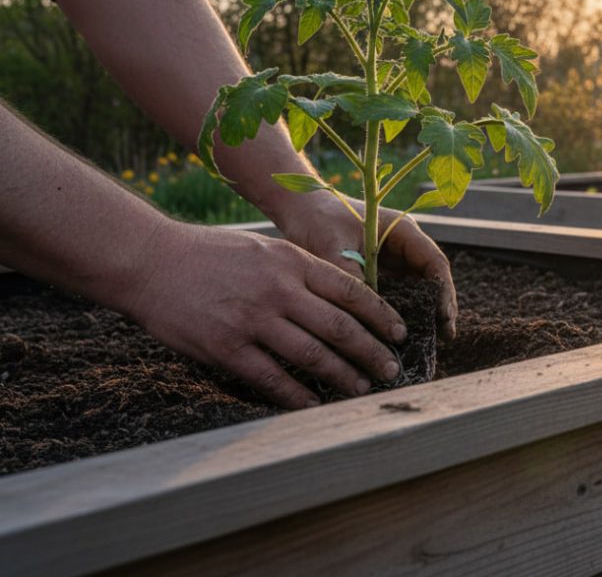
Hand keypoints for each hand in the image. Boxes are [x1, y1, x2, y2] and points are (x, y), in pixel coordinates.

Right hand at [119, 221, 407, 408]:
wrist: (149, 260)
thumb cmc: (209, 254)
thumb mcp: (264, 249)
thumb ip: (300, 271)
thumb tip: (342, 298)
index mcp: (291, 261)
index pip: (351, 290)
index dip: (381, 315)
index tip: (400, 332)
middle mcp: (278, 289)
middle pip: (340, 326)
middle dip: (371, 351)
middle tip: (390, 369)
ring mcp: (252, 320)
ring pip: (312, 355)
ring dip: (342, 376)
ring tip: (361, 389)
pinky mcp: (225, 347)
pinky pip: (271, 378)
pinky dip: (296, 395)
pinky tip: (313, 405)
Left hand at [274, 193, 457, 341]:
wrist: (299, 208)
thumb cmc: (317, 220)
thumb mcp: (333, 250)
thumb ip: (352, 282)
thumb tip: (365, 320)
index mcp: (402, 231)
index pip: (435, 263)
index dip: (444, 292)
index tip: (444, 320)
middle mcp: (404, 245)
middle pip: (432, 279)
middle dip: (438, 309)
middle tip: (442, 339)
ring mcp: (393, 259)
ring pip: (417, 290)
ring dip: (422, 314)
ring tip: (425, 344)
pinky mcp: (380, 272)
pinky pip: (397, 295)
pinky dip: (399, 314)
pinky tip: (397, 337)